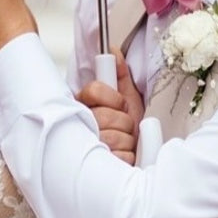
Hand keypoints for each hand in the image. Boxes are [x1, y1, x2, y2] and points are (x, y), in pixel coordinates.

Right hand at [76, 49, 144, 164]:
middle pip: (105, 115)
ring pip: (112, 137)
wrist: (137, 157)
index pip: (94, 90)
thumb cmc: (129, 128)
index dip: (113, 98)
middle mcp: (80, 124)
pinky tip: (122, 157)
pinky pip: (116, 157)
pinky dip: (126, 158)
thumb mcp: (128, 98)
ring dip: (127, 141)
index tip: (121, 104)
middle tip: (125, 127)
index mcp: (84, 104)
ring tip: (124, 142)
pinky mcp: (94, 166)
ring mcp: (86, 146)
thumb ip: (120, 74)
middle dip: (124, 122)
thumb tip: (113, 50)